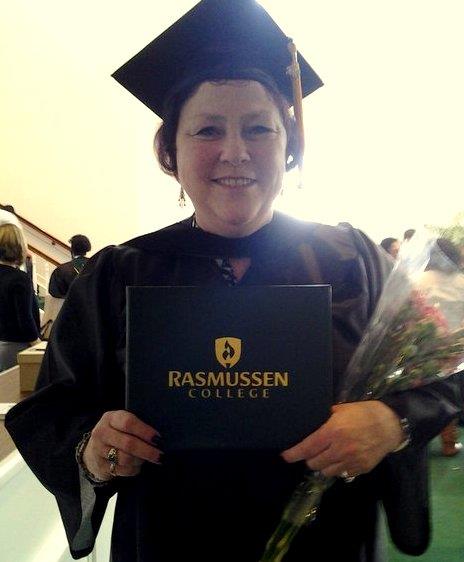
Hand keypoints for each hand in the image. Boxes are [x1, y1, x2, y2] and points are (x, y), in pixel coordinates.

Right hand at [83, 410, 161, 480]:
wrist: (93, 449)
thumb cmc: (116, 432)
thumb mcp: (121, 422)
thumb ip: (135, 425)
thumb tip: (157, 437)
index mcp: (110, 418)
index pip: (128, 423)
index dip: (145, 431)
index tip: (158, 438)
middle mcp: (102, 433)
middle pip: (128, 443)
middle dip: (147, 450)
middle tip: (160, 455)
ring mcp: (99, 451)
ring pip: (126, 459)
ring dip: (140, 460)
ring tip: (148, 458)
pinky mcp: (101, 466)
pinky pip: (123, 470)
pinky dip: (134, 469)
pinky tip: (138, 465)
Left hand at [281, 401, 403, 478]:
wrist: (390, 424)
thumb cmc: (364, 412)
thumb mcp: (341, 409)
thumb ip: (326, 417)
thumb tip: (311, 421)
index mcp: (333, 432)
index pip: (307, 447)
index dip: (294, 453)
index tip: (285, 455)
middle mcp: (340, 449)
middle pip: (314, 463)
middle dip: (309, 458)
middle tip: (311, 451)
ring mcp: (351, 461)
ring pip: (326, 472)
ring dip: (323, 465)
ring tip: (326, 455)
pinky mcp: (361, 469)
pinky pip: (342, 474)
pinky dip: (338, 468)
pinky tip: (341, 458)